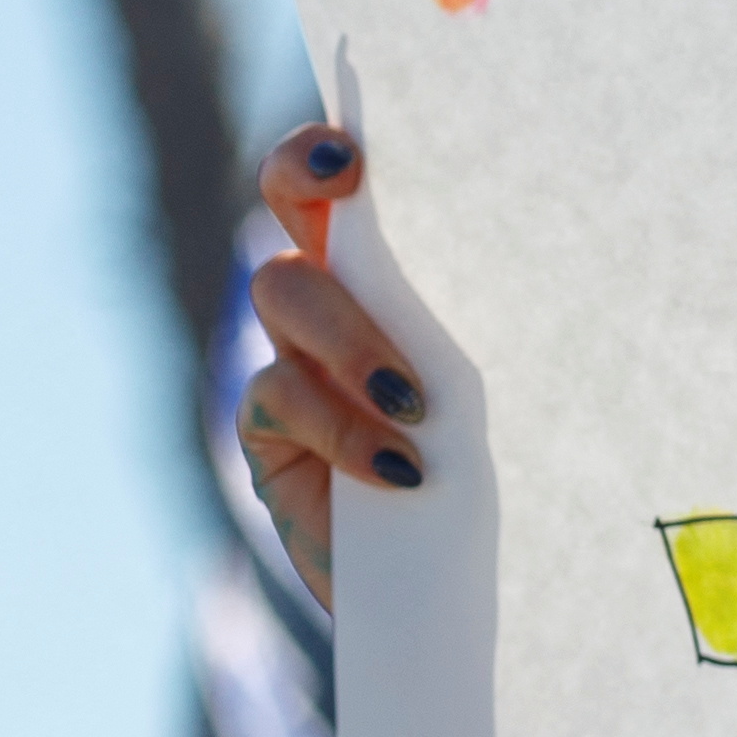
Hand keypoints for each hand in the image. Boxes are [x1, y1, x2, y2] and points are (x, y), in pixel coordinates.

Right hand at [233, 122, 430, 609]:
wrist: (431, 587)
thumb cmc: (472, 476)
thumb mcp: (474, 394)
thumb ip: (440, 330)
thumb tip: (450, 264)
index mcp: (386, 274)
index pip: (340, 187)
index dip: (326, 152)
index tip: (354, 148)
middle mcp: (325, 300)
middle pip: (286, 206)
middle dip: (302, 179)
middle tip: (346, 183)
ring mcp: (285, 357)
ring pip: (285, 290)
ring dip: (352, 339)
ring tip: (414, 407)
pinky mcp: (262, 427)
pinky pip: (282, 392)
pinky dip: (345, 427)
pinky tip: (400, 470)